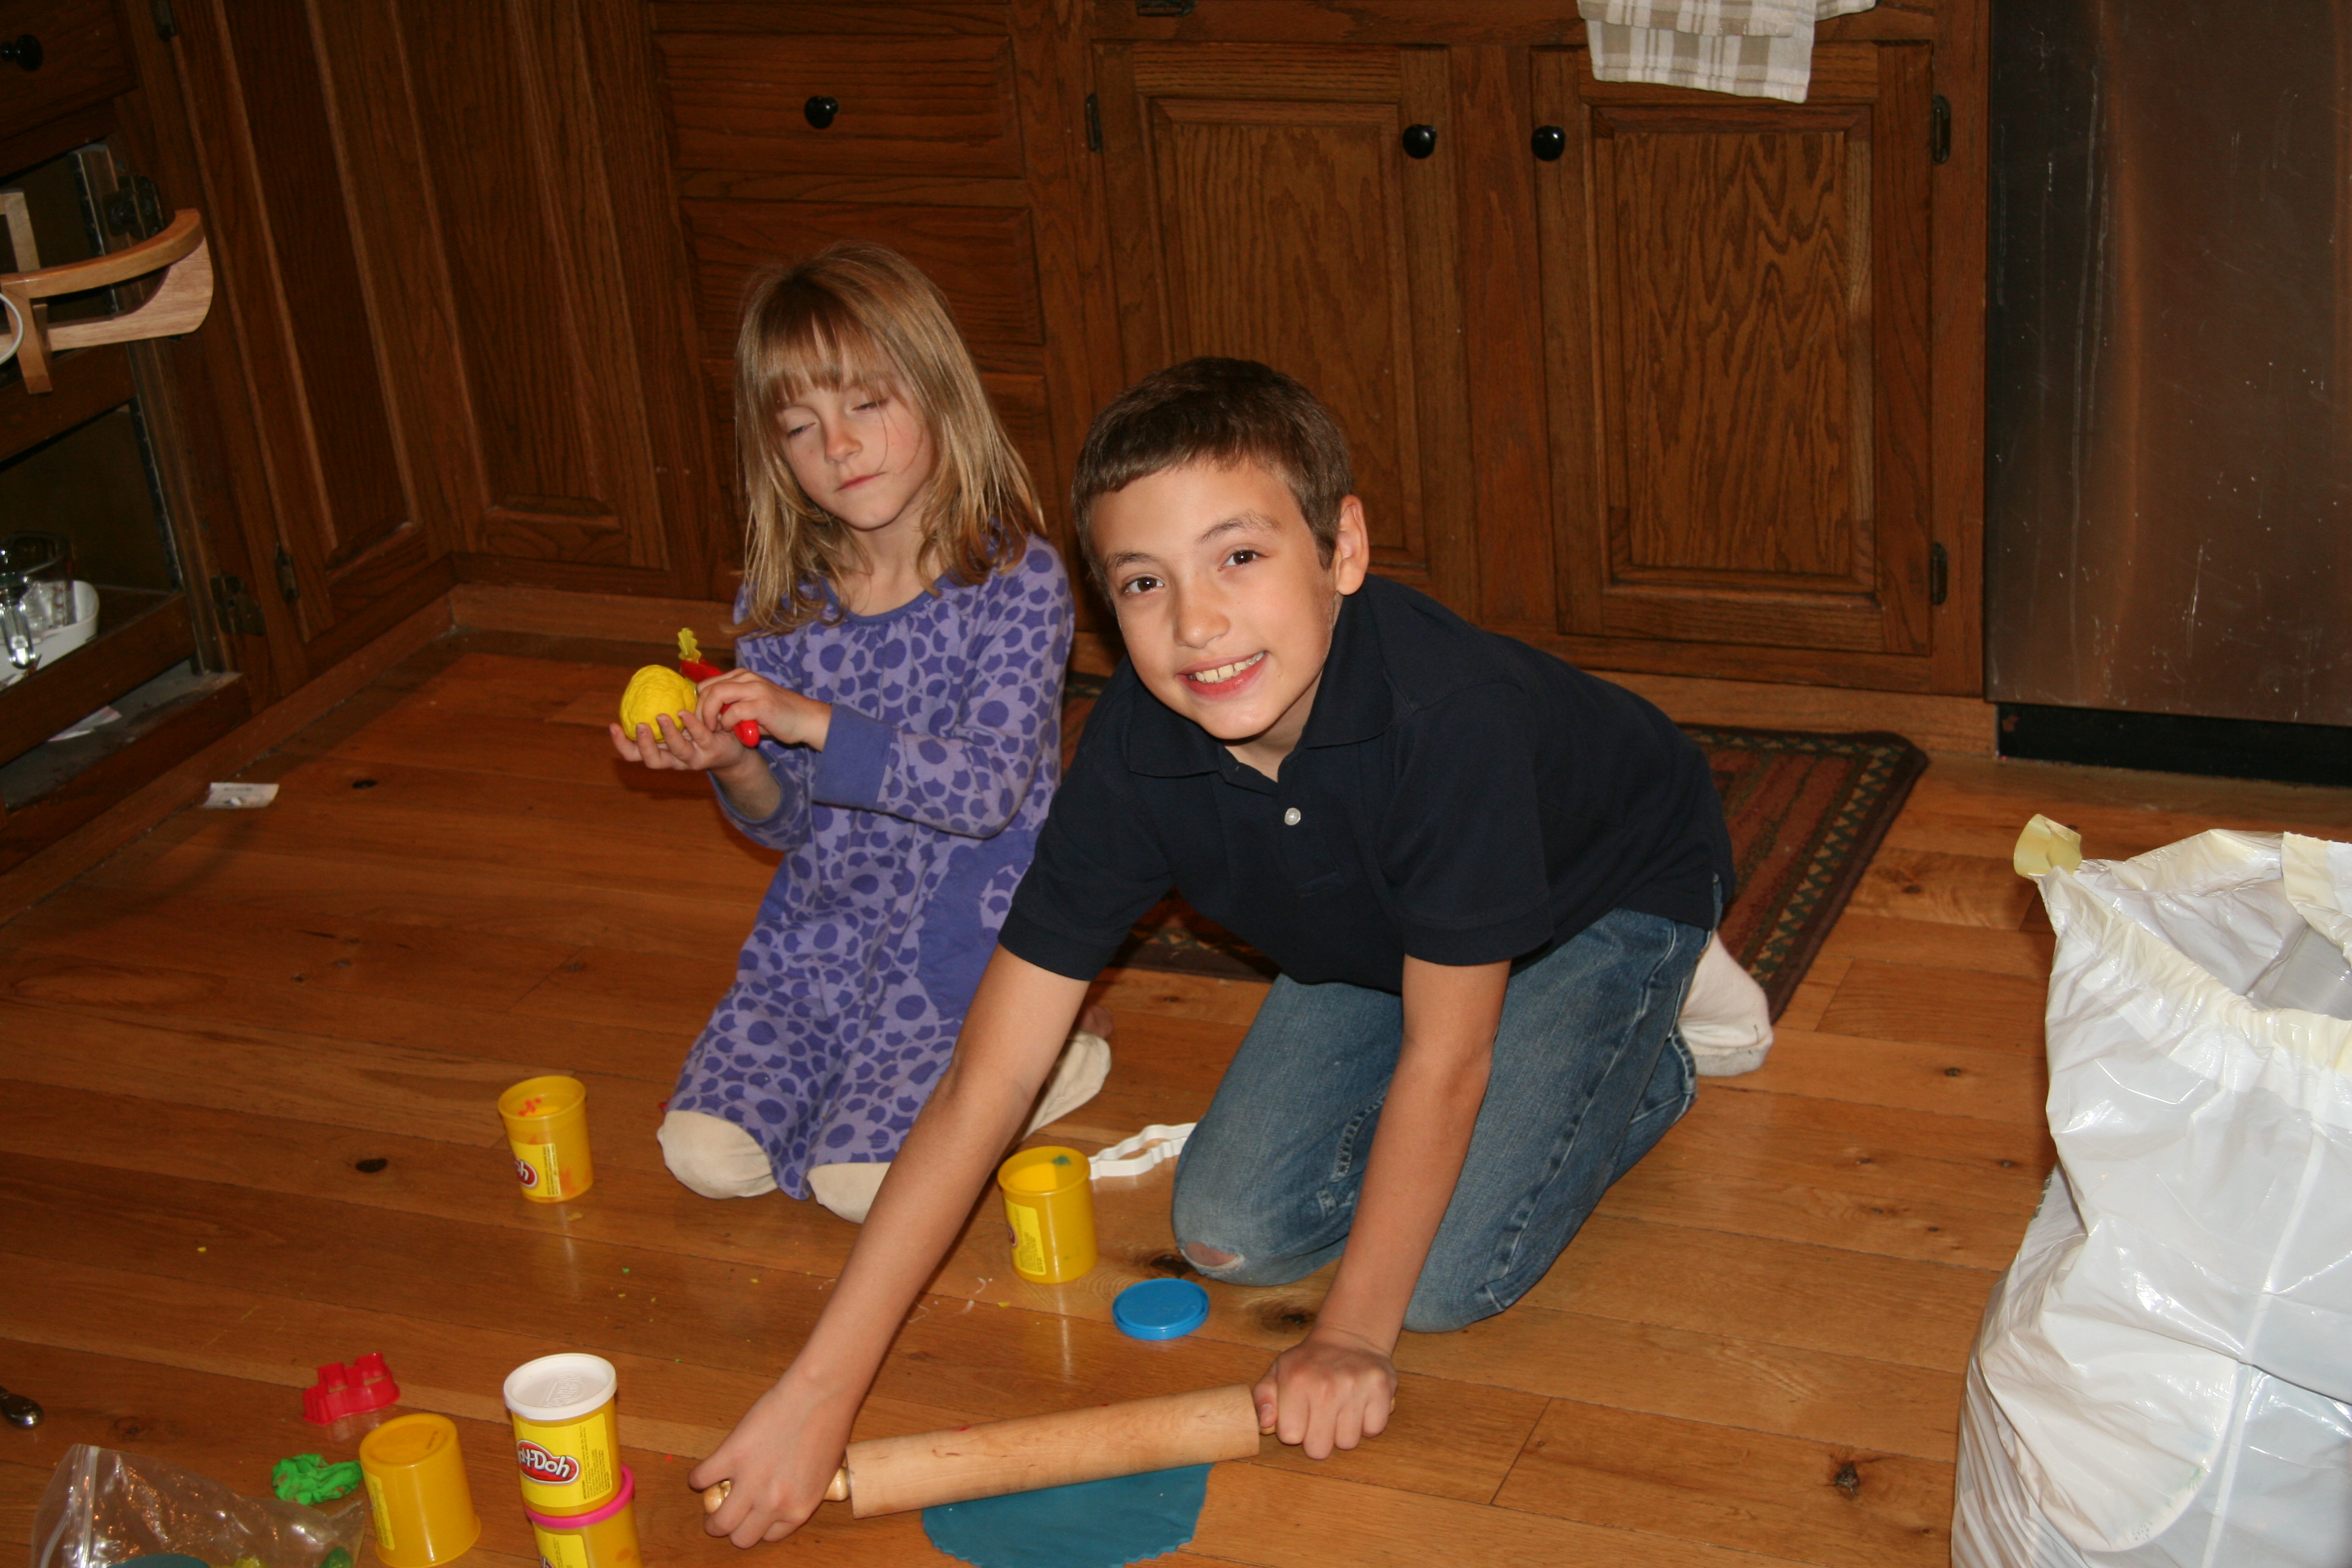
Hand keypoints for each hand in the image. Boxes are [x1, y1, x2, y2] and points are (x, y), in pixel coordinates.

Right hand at [607, 707, 748, 773]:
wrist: (733, 749)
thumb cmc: (700, 731)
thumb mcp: (678, 723)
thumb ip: (663, 710)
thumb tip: (646, 684)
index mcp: (662, 752)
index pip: (635, 754)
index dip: (621, 744)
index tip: (613, 726)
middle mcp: (675, 759)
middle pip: (652, 761)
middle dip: (643, 745)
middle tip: (639, 725)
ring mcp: (694, 757)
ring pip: (678, 751)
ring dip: (668, 734)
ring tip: (662, 716)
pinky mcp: (711, 750)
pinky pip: (699, 737)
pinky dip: (691, 725)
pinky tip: (683, 712)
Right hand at [689, 1372, 858, 1546]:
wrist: (820, 1394)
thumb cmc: (829, 1426)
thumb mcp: (821, 1473)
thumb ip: (798, 1492)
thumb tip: (780, 1495)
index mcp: (798, 1509)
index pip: (768, 1537)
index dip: (759, 1525)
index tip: (754, 1515)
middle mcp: (774, 1503)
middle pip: (741, 1538)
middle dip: (733, 1529)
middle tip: (727, 1514)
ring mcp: (751, 1481)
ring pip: (719, 1522)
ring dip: (712, 1515)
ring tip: (712, 1503)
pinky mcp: (732, 1456)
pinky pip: (701, 1479)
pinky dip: (699, 1477)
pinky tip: (708, 1471)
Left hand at [696, 669, 831, 750]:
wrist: (807, 719)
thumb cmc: (780, 715)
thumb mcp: (752, 705)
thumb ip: (733, 706)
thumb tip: (711, 715)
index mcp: (743, 676)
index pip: (708, 684)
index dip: (700, 703)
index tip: (702, 720)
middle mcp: (747, 678)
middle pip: (709, 688)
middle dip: (701, 710)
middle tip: (704, 727)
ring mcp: (755, 689)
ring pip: (717, 695)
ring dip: (710, 715)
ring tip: (714, 729)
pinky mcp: (762, 703)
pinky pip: (733, 711)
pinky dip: (727, 723)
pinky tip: (733, 731)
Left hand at [1254, 1324, 1396, 1459]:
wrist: (1350, 1337)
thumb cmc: (1310, 1361)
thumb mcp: (1279, 1371)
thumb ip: (1263, 1398)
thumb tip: (1264, 1423)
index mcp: (1296, 1381)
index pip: (1291, 1436)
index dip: (1294, 1429)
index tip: (1300, 1415)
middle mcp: (1326, 1386)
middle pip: (1319, 1449)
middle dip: (1318, 1438)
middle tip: (1321, 1417)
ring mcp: (1356, 1388)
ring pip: (1348, 1443)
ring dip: (1343, 1432)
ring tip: (1341, 1409)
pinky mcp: (1382, 1389)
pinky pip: (1373, 1430)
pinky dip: (1368, 1423)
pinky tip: (1359, 1405)